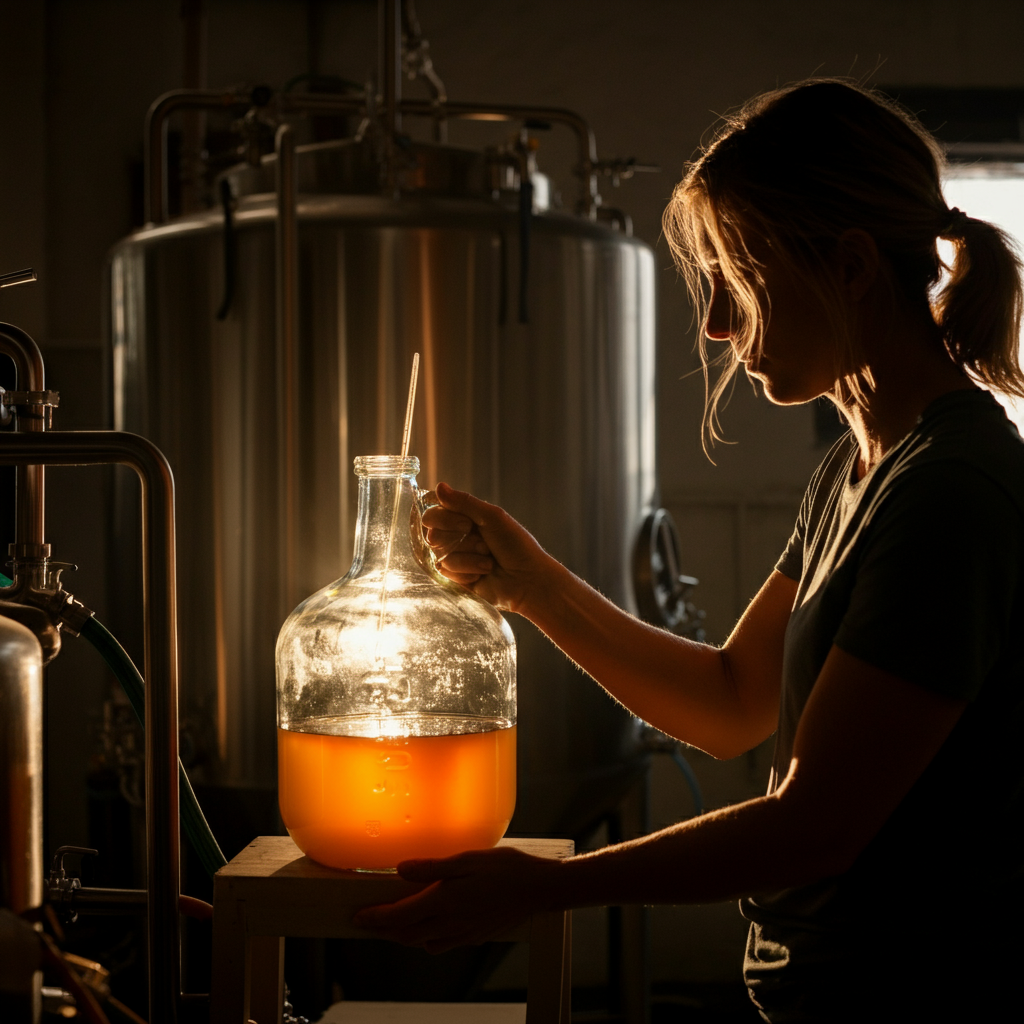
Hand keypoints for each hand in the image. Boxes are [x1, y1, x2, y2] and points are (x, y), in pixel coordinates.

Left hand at [352, 846, 560, 953]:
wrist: (539, 889)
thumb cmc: (505, 868)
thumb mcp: (466, 859)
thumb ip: (431, 867)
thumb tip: (401, 870)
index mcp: (444, 902)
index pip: (400, 916)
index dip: (376, 918)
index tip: (358, 917)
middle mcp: (450, 924)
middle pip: (407, 934)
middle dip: (385, 929)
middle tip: (369, 921)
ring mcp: (463, 934)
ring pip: (423, 942)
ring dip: (404, 935)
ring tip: (394, 923)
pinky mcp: (475, 937)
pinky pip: (442, 944)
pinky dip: (427, 939)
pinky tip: (430, 926)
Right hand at [421, 482, 556, 614]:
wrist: (528, 580)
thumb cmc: (516, 545)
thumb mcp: (492, 518)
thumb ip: (464, 502)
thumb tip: (439, 486)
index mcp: (465, 517)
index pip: (434, 512)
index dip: (444, 519)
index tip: (467, 524)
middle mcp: (457, 536)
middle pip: (432, 534)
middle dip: (461, 541)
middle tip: (485, 544)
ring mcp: (456, 557)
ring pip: (440, 554)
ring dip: (468, 558)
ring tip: (489, 561)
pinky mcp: (456, 577)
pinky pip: (446, 572)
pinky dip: (467, 572)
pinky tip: (483, 574)